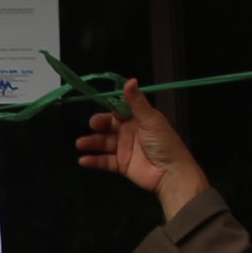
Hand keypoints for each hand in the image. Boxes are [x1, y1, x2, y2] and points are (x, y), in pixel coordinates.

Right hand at [77, 81, 205, 217]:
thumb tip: (130, 80)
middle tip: (93, 125)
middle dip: (98, 125)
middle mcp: (130, 132)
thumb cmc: (164, 143)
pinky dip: (94, 161)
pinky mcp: (122, 165)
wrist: (171, 172)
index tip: (101, 108)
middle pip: (108, 126)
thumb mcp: (151, 119)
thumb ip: (136, 102)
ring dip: (91, 143)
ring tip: (80, 144)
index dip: (108, 110)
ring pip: (103, 143)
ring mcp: (125, 149)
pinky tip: (84, 160)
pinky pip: (104, 161)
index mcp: (138, 119)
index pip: (118, 111)